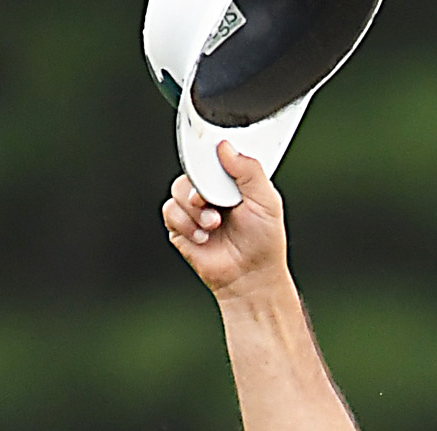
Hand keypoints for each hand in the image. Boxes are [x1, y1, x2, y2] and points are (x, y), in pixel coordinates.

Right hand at [161, 142, 289, 302]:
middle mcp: (211, 191)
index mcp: (232, 180)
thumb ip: (249, 171)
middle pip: (192, 169)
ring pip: (178, 189)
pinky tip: (203, 237)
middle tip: (214, 202)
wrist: (250, 277)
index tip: (215, 168)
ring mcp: (194, 208)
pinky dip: (187, 224)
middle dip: (201, 187)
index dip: (211, 159)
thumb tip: (226, 147)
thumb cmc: (263, 242)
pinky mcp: (180, 226)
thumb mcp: (266, 201)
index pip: (214, 156)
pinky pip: (170, 211)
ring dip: (195, 209)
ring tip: (214, 224)